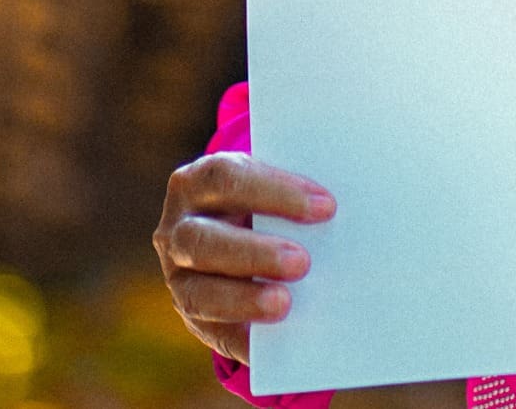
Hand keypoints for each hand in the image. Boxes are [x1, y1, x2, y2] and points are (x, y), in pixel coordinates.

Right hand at [153, 152, 334, 364]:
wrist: (242, 230)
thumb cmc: (270, 199)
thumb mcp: (274, 187)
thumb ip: (296, 195)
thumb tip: (337, 213)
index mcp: (198, 181)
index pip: (226, 178)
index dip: (275, 192)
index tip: (326, 207)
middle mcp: (179, 226)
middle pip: (204, 239)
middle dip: (254, 253)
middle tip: (302, 263)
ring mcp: (178, 274)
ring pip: (198, 290)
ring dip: (243, 298)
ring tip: (284, 303)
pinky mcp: (191, 313)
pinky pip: (210, 330)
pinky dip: (241, 336)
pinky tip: (271, 338)